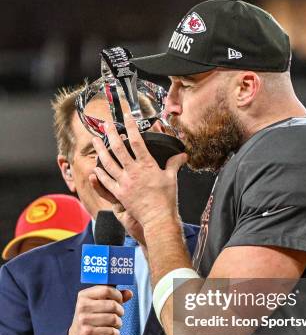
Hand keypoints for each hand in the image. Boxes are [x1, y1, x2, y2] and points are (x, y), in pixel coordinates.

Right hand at [67, 286, 131, 334]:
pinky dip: (115, 333)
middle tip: (118, 315)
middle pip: (113, 305)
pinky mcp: (88, 333)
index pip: (107, 289)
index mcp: (84, 296)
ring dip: (119, 323)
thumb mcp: (97, 304)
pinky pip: (111, 331)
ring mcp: (84, 320)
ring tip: (115, 324)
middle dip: (120, 311)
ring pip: (113, 318)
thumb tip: (129, 293)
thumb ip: (114, 297)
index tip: (120, 300)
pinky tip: (112, 333)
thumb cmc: (90, 318)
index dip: (118, 295)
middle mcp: (82, 306)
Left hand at [90, 114, 186, 232]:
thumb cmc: (166, 199)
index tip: (126, 116)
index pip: (136, 141)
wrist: (158, 218)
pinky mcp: (119, 194)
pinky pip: (106, 181)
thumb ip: (174, 164)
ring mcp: (124, 183)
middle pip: (118, 148)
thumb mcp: (172, 178)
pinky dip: (100, 173)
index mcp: (146, 165)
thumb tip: (182, 155)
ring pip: (108, 162)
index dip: (131, 126)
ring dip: (100, 150)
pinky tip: (95, 167)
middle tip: (106, 124)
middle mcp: (133, 172)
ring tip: (95, 140)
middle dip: (111, 134)